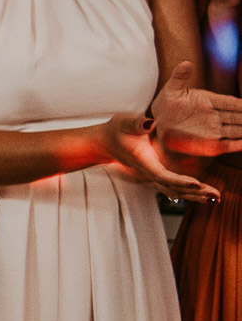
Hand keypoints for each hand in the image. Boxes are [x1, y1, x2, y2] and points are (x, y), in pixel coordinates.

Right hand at [103, 114, 218, 201]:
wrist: (105, 142)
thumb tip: (150, 123)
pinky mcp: (156, 176)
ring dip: (194, 196)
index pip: (162, 174)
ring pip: (174, 191)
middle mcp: (148, 172)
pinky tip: (203, 195)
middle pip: (172, 188)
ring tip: (214, 198)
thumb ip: (136, 123)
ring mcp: (152, 176)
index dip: (179, 180)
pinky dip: (189, 193)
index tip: (196, 183)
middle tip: (215, 195)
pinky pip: (174, 188)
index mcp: (142, 161)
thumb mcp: (124, 122)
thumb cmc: (116, 131)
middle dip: (194, 193)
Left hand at [149, 60, 241, 156]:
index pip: (230, 103)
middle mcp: (214, 115)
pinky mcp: (209, 142)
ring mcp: (213, 129)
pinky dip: (237, 144)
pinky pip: (227, 144)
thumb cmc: (166, 104)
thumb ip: (179, 77)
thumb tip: (185, 63)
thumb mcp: (171, 90)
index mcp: (209, 100)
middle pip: (238, 117)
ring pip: (236, 130)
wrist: (156, 123)